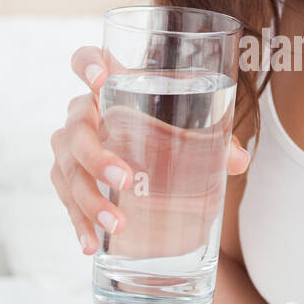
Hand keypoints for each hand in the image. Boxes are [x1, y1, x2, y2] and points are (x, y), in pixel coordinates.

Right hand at [49, 45, 250, 254]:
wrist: (149, 152)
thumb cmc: (169, 128)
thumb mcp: (191, 127)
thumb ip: (216, 138)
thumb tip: (238, 161)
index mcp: (109, 87)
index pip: (85, 60)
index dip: (86, 64)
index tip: (100, 79)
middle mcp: (83, 113)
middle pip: (75, 129)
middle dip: (96, 156)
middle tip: (127, 181)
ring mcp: (70, 147)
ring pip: (66, 169)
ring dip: (88, 199)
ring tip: (116, 226)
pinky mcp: (68, 178)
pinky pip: (65, 199)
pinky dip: (78, 222)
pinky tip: (90, 244)